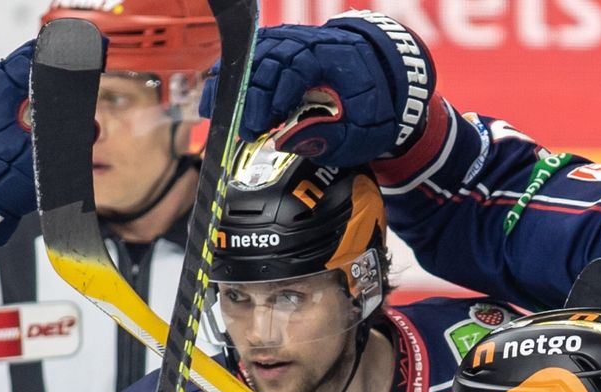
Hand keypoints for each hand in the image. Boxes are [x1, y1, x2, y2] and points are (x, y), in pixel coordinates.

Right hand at [206, 13, 435, 164]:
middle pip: (268, 58)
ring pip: (252, 54)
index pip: (296, 65)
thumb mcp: (364, 132)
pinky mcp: (278, 51)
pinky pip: (248, 57)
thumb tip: (286, 142)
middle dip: (250, 95)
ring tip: (218, 115)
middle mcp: (309, 41)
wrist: (384, 79)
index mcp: (335, 55)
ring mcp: (292, 42)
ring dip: (232, 84)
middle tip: (243, 131)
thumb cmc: (373, 107)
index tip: (262, 125)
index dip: (274, 94)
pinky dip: (230, 76)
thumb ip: (331, 139)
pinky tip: (216, 98)